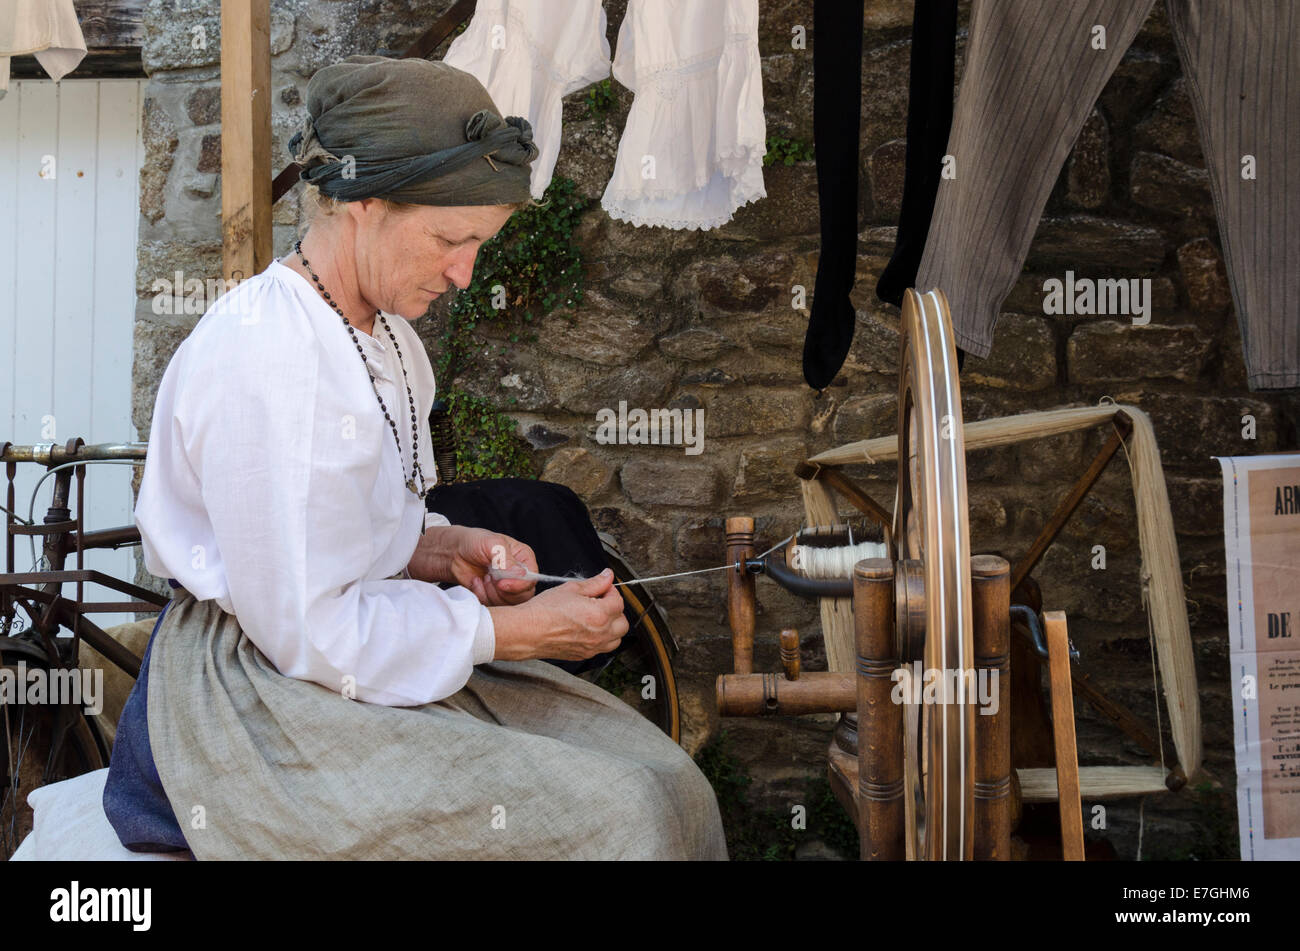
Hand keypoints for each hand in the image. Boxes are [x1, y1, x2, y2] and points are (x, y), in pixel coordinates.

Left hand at [447, 528, 537, 606]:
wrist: (454, 554)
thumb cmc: (474, 543)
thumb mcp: (491, 544)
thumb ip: (506, 559)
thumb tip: (520, 574)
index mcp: (524, 559)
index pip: (532, 578)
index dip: (519, 584)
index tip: (501, 583)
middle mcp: (519, 575)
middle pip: (523, 594)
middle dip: (503, 591)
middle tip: (489, 578)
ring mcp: (508, 588)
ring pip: (509, 603)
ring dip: (491, 593)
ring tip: (483, 577)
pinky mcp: (495, 598)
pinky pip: (494, 606)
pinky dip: (482, 596)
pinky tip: (477, 582)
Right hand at [489, 569, 627, 661]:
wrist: (527, 632)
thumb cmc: (544, 611)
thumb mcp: (570, 589)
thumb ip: (594, 583)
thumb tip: (607, 576)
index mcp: (599, 614)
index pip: (618, 601)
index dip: (611, 591)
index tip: (602, 588)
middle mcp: (600, 634)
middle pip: (623, 622)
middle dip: (615, 610)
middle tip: (601, 602)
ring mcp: (592, 647)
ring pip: (616, 639)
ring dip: (612, 627)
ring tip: (597, 617)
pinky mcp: (583, 655)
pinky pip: (603, 648)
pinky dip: (602, 639)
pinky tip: (588, 629)